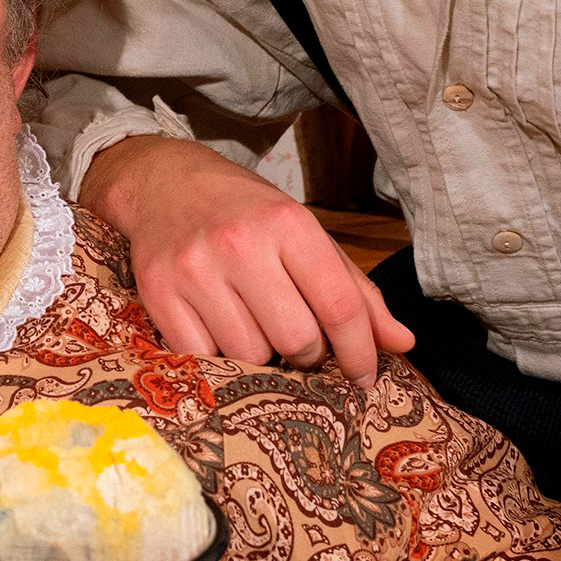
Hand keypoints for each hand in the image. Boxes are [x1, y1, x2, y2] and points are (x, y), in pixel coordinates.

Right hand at [81, 134, 412, 381]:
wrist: (163, 183)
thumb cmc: (245, 213)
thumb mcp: (304, 235)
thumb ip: (354, 290)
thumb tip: (402, 343)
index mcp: (288, 224)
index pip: (339, 306)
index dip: (360, 353)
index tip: (364, 377)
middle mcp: (240, 244)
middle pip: (297, 340)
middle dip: (307, 356)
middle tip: (299, 345)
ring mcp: (194, 269)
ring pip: (249, 354)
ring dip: (261, 357)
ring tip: (254, 329)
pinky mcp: (158, 291)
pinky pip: (202, 356)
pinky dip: (216, 356)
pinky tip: (218, 329)